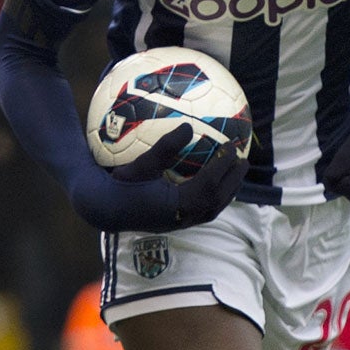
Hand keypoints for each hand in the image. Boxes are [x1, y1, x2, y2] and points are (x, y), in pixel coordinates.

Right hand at [69, 126, 247, 232]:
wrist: (105, 208)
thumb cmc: (121, 182)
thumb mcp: (141, 163)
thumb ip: (165, 147)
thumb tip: (188, 125)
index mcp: (177, 204)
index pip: (209, 184)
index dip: (223, 164)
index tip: (232, 145)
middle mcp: (183, 217)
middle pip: (218, 199)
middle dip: (234, 179)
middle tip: (244, 159)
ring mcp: (181, 223)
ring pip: (213, 208)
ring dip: (227, 190)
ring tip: (236, 173)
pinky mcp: (177, 223)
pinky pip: (204, 210)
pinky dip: (214, 197)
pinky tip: (215, 184)